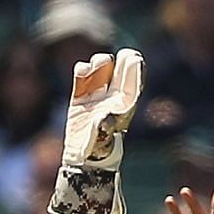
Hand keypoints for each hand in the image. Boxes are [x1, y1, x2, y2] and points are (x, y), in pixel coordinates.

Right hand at [62, 50, 142, 171]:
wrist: (82, 157)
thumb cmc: (98, 149)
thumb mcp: (103, 138)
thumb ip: (104, 125)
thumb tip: (104, 115)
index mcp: (125, 104)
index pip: (133, 82)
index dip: (134, 69)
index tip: (132, 59)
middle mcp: (113, 97)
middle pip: (120, 71)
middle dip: (122, 61)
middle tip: (122, 56)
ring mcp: (96, 95)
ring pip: (102, 70)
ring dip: (100, 63)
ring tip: (97, 64)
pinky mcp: (80, 96)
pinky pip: (82, 77)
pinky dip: (82, 71)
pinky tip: (82, 71)